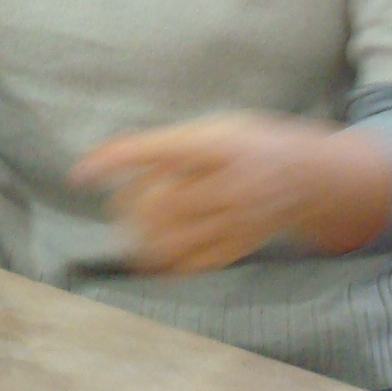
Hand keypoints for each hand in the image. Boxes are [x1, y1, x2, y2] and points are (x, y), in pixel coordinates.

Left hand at [70, 112, 391, 274]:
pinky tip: (149, 257)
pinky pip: (197, 262)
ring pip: (176, 237)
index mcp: (218, 145)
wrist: (312, 176)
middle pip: (161, 203)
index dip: (114, 162)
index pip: (155, 153)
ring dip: (140, 238)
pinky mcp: (243, 245)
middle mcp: (230, 183)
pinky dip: (166, 263)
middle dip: (127, 207)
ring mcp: (239, 218)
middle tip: (114, 206)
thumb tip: (107, 158)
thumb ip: (165, 143)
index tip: (79, 174)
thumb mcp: (211, 127)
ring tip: (128, 232)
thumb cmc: (248, 144)